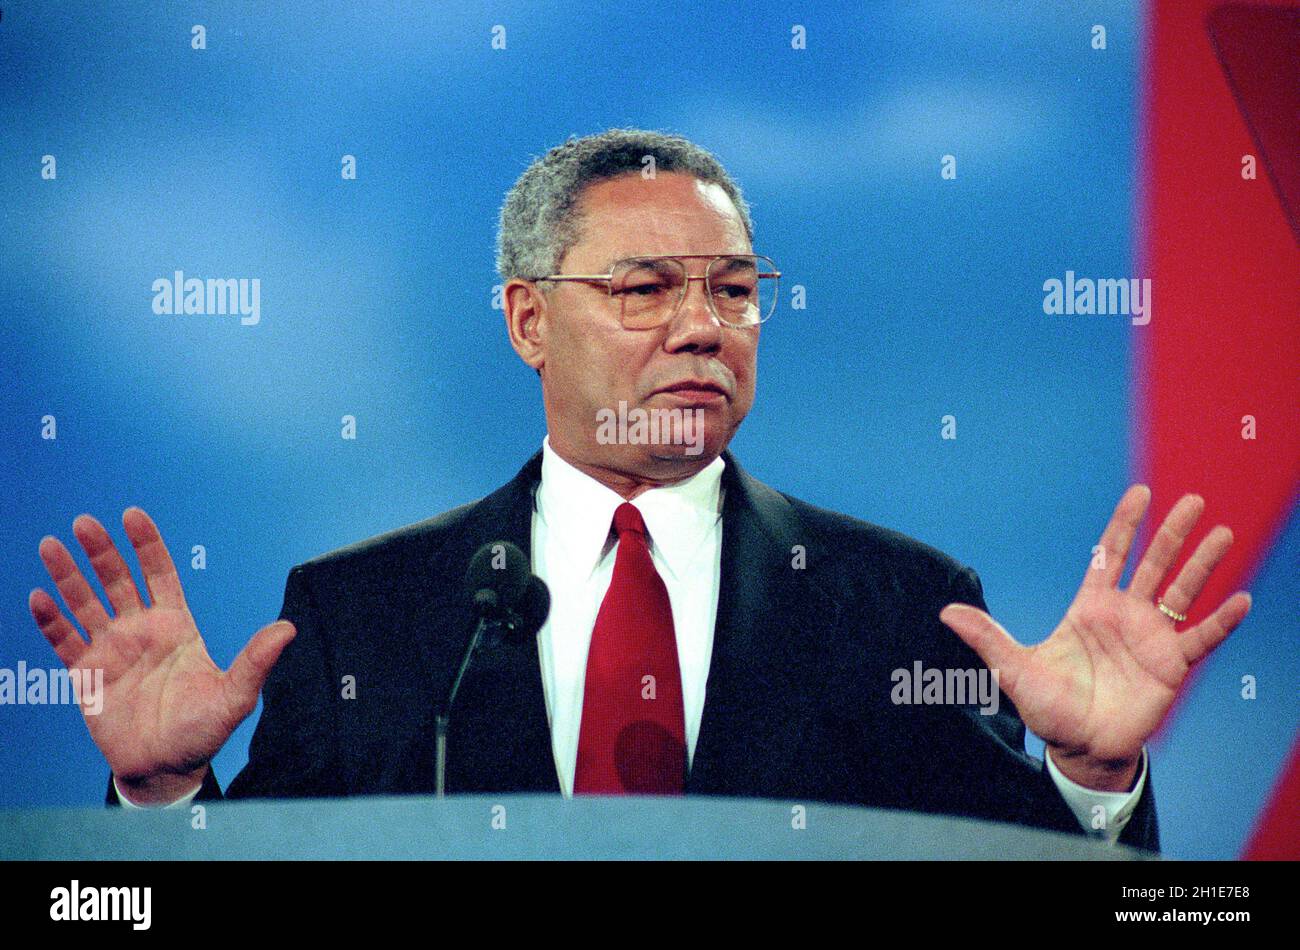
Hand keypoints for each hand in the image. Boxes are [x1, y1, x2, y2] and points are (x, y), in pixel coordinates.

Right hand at [29, 508, 295, 804]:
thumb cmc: (203, 730)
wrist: (166, 768)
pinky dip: (51, 620)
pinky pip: (65, 640)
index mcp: (176, 626)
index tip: (133, 515)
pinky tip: (39, 597)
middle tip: (85, 522)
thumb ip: (255, 661)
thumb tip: (288, 630)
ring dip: (68, 575)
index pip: (159, 574)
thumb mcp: (235, 695)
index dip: (146, 544)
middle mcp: (141, 630)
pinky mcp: (87, 674)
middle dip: (102, 551)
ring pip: (86, 603)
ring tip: (51, 545)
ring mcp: (112, 649)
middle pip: (118, 580)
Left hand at [939, 486, 1250, 790]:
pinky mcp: (1171, 666)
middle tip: (1191, 499)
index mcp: (1089, 608)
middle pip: (1153, 563)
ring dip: (1202, 563)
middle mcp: (1124, 616)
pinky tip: (1240, 600)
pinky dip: (1221, 621)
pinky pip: (1201, 638)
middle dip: (1170, 532)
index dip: (1124, 525)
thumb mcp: (1013, 669)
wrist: (1079, 748)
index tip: (1140, 494)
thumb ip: (986, 638)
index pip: (1110, 555)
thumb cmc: (1048, 707)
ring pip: (1181, 591)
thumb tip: (945, 612)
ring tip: (1222, 533)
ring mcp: (1151, 638)